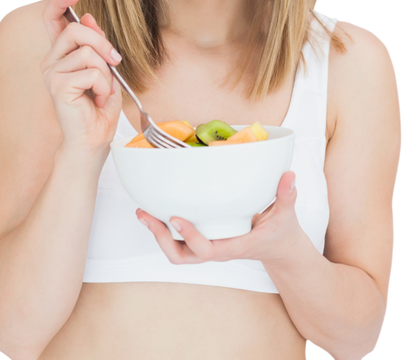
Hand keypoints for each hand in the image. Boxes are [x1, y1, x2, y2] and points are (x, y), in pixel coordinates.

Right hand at [40, 0, 123, 156]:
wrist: (93, 140)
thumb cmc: (98, 107)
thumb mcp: (104, 69)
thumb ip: (96, 44)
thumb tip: (88, 16)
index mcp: (60, 54)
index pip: (52, 19)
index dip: (60, 2)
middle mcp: (51, 61)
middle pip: (77, 29)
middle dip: (103, 43)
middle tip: (114, 62)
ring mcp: (52, 73)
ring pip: (88, 52)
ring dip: (105, 73)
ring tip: (102, 91)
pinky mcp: (58, 86)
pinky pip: (92, 72)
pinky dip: (104, 86)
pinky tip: (98, 99)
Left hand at [136, 171, 300, 264]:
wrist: (280, 250)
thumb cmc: (281, 234)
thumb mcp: (286, 215)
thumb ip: (287, 196)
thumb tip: (289, 176)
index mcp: (236, 246)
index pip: (209, 250)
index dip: (190, 236)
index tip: (176, 217)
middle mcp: (218, 250)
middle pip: (182, 256)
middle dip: (161, 238)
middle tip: (146, 214)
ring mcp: (210, 247)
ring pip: (177, 252)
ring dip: (158, 235)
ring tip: (144, 213)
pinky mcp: (205, 241)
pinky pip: (180, 243)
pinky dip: (165, 230)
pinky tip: (157, 210)